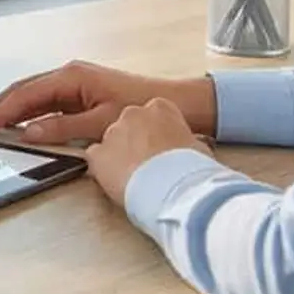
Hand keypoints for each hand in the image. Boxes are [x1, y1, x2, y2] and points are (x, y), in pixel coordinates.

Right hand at [0, 59, 215, 144]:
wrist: (176, 103)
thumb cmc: (141, 108)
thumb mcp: (102, 122)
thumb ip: (63, 128)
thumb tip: (27, 132)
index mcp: (71, 76)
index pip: (24, 96)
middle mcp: (68, 75)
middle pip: (20, 92)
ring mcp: (72, 83)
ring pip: (29, 96)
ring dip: (4, 111)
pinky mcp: (79, 94)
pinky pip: (43, 103)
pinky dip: (24, 113)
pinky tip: (12, 125)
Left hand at [86, 98, 210, 204]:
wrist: (172, 186)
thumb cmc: (190, 168)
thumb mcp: (198, 148)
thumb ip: (185, 141)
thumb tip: (187, 148)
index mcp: (160, 108)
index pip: (154, 115)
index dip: (157, 134)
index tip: (162, 149)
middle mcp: (133, 113)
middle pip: (129, 126)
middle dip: (135, 143)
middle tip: (147, 165)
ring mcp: (112, 132)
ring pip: (111, 142)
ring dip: (119, 157)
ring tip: (135, 178)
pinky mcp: (97, 153)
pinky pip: (95, 159)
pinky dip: (103, 170)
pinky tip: (118, 182)